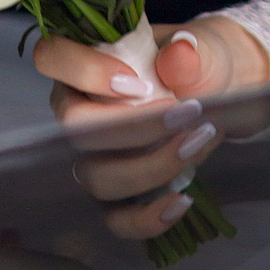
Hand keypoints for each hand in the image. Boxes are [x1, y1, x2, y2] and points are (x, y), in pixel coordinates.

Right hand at [32, 21, 269, 240]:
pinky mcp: (115, 194)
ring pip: (96, 177)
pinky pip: (115, 220)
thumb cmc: (196, 64)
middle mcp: (75, 110)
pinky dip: (147, 218)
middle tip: (189, 112)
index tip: (141, 84)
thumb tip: (180, 53)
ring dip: (152, 166)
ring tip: (199, 141)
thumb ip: (190, 51)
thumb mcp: (202, 48)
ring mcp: (91, 156)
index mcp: (82, 63)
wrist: (218, 94)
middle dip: (135, 128)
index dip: (86, 71)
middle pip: (75, 129)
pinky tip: (181, 201)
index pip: (51, 57)